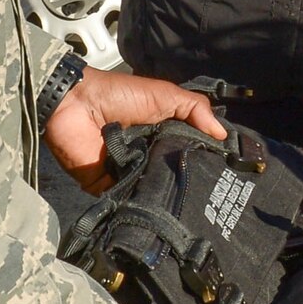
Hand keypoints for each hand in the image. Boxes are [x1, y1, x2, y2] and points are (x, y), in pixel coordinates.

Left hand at [44, 65, 226, 192]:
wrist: (75, 104)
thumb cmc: (119, 94)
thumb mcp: (165, 95)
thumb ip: (195, 109)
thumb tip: (223, 136)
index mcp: (163, 136)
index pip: (188, 154)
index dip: (205, 162)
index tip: (228, 176)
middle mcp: (149, 157)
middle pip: (174, 176)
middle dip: (189, 185)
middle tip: (214, 199)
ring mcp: (130, 176)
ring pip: (155, 192)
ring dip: (167, 196)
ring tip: (190, 208)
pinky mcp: (110, 189)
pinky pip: (130, 201)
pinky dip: (141, 203)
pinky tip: (159, 208)